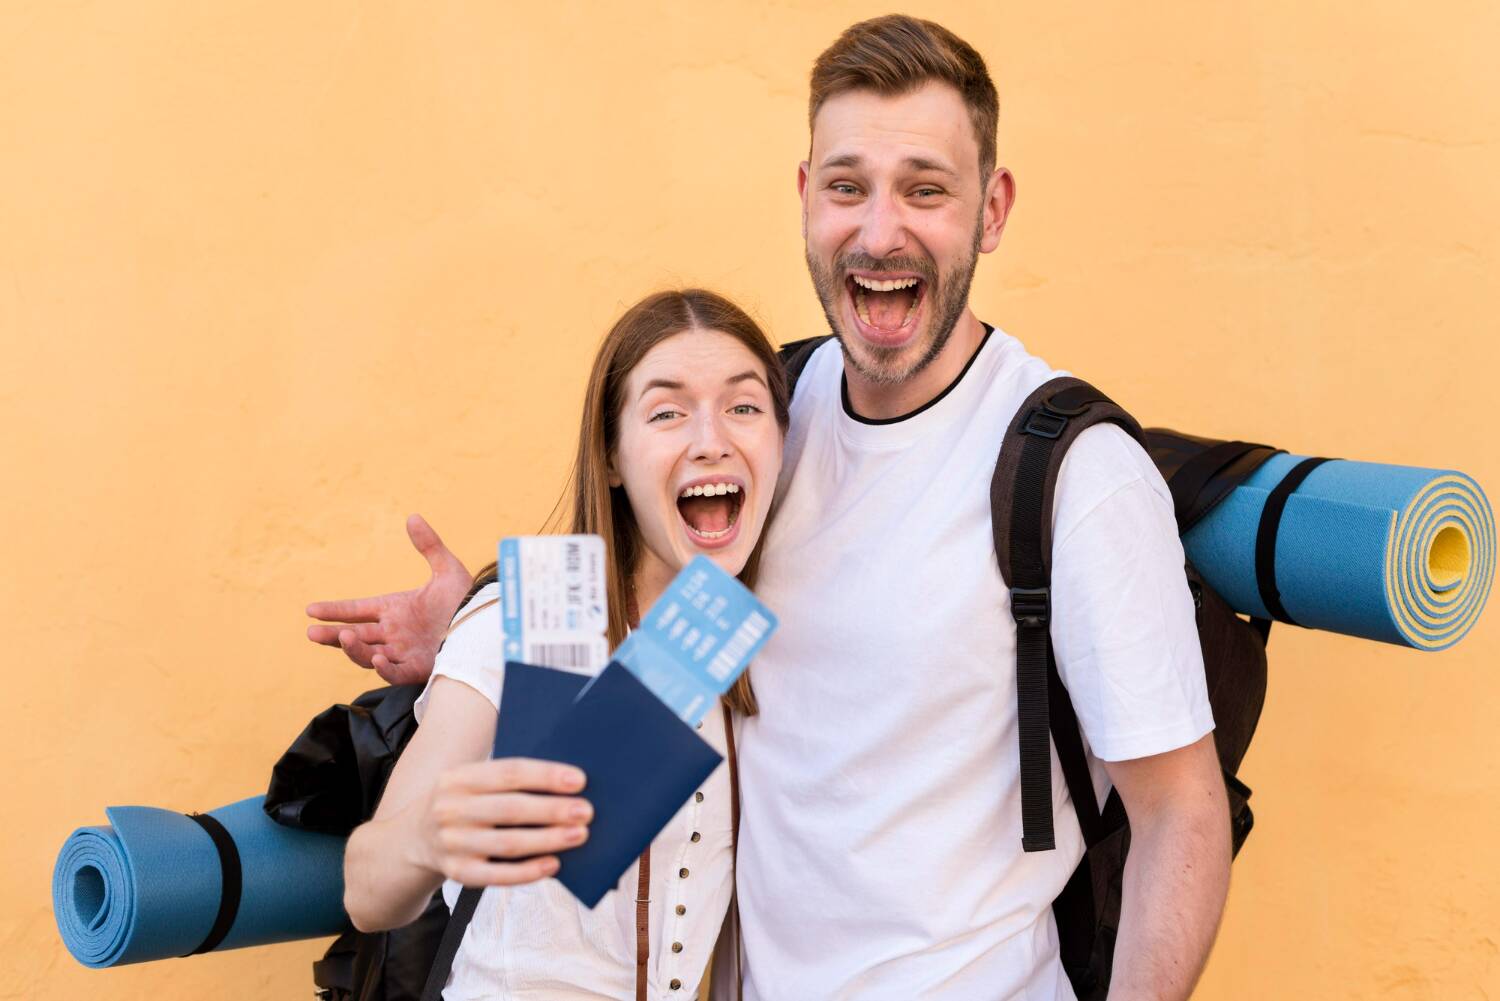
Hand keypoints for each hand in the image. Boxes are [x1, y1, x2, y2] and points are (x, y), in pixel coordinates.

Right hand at [306, 514, 473, 684]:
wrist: (487, 623)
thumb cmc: (467, 599)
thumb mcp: (447, 569)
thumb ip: (429, 545)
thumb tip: (413, 516)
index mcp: (395, 609)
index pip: (357, 610)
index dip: (334, 610)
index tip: (310, 609)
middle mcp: (394, 633)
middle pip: (356, 636)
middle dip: (332, 635)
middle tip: (312, 632)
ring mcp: (404, 652)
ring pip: (369, 655)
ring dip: (354, 648)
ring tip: (344, 636)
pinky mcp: (418, 668)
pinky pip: (396, 673)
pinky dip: (385, 668)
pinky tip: (378, 659)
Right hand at [419, 758, 592, 886]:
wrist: (409, 840)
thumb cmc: (461, 804)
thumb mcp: (469, 783)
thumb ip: (506, 782)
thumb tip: (565, 786)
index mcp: (458, 778)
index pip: (508, 772)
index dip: (545, 776)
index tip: (580, 780)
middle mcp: (450, 809)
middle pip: (510, 809)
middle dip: (552, 810)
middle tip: (586, 811)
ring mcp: (451, 843)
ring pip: (507, 843)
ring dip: (548, 840)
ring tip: (579, 835)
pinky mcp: (456, 873)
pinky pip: (497, 876)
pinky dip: (528, 872)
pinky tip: (554, 865)